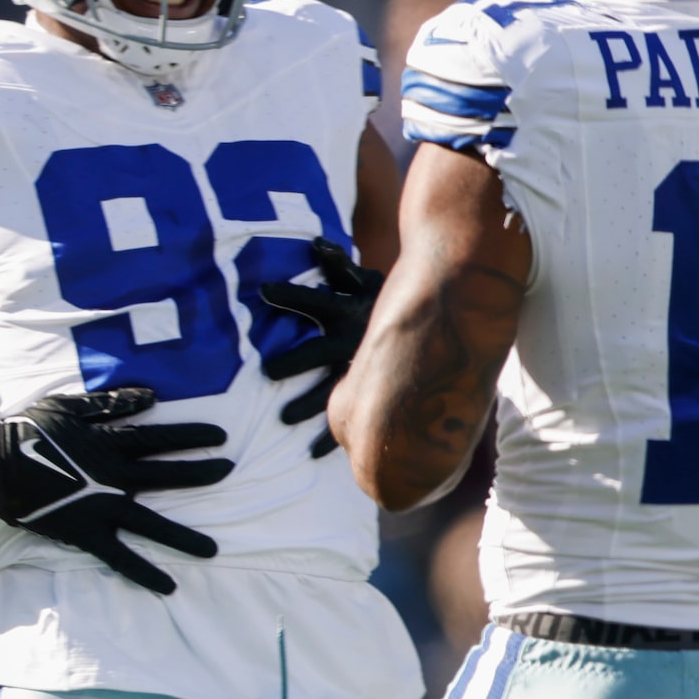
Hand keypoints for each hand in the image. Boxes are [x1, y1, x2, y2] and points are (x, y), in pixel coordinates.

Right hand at [0, 388, 230, 594]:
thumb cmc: (29, 429)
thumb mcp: (69, 405)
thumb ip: (112, 403)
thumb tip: (151, 397)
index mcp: (110, 444)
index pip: (162, 439)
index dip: (193, 437)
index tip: (222, 438)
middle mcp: (114, 477)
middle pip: (167, 476)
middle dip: (201, 473)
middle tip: (230, 471)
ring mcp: (102, 507)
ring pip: (152, 524)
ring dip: (184, 537)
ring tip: (213, 550)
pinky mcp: (86, 533)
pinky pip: (120, 557)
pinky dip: (144, 572)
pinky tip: (169, 586)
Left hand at [259, 237, 383, 458]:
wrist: (436, 326)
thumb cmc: (382, 303)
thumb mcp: (365, 282)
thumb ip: (338, 266)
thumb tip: (315, 244)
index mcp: (346, 312)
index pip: (314, 301)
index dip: (290, 295)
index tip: (262, 290)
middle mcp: (352, 340)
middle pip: (318, 350)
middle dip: (293, 360)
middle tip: (266, 370)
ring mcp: (359, 369)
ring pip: (331, 388)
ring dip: (307, 403)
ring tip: (282, 418)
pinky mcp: (367, 393)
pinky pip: (350, 417)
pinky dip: (330, 437)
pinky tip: (309, 453)